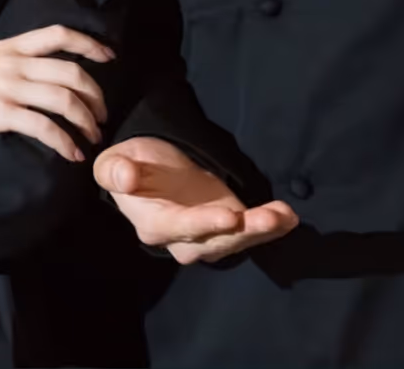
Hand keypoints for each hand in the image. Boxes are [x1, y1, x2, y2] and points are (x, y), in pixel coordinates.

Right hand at [0, 24, 112, 162]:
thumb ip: (7, 63)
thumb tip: (32, 78)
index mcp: (9, 47)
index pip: (58, 34)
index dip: (89, 43)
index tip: (108, 56)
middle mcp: (13, 62)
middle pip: (71, 71)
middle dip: (95, 95)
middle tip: (101, 116)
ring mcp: (7, 86)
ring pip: (64, 98)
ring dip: (86, 121)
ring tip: (92, 138)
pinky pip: (43, 126)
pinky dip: (64, 141)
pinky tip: (71, 155)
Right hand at [95, 135, 298, 264]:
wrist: (149, 172)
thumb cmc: (131, 166)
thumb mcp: (114, 161)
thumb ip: (115, 170)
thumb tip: (125, 179)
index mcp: (153, 224)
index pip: (181, 228)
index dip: (205, 224)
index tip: (230, 217)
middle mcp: (182, 240)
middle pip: (215, 242)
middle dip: (244, 232)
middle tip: (269, 219)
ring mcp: (208, 236)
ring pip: (236, 241)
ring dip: (262, 230)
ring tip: (284, 216)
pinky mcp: (227, 226)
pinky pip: (249, 232)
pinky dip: (271, 226)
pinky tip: (288, 217)